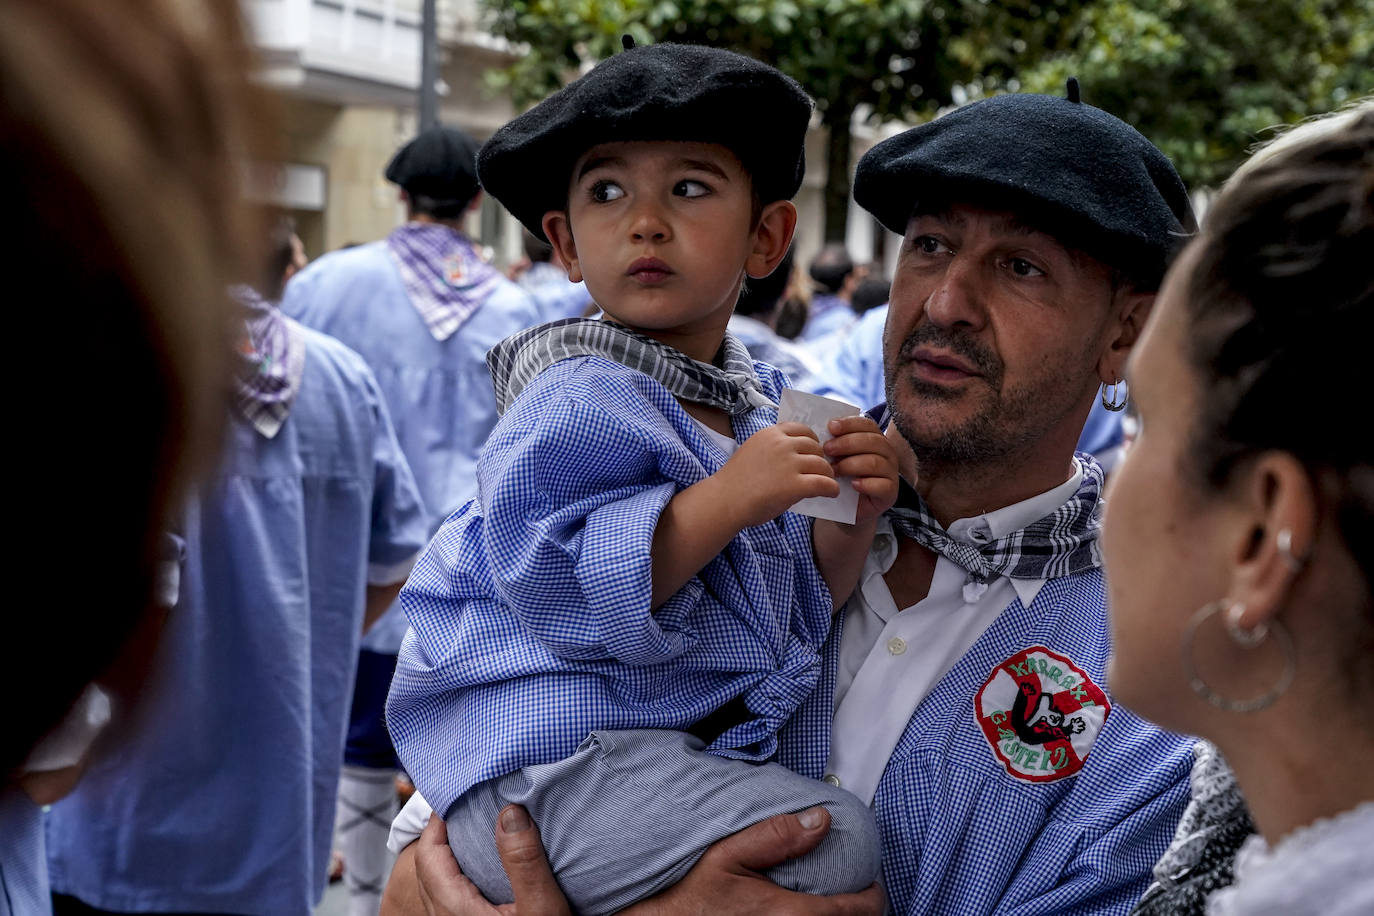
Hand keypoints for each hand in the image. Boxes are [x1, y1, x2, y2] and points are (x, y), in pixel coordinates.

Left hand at [380, 807, 569, 915]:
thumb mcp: (542, 908)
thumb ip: (524, 861)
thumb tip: (509, 811)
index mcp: (455, 909)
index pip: (428, 856)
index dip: (436, 822)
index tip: (455, 794)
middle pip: (429, 869)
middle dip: (443, 836)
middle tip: (466, 808)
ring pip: (439, 886)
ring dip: (452, 857)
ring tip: (478, 833)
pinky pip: (454, 898)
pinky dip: (462, 875)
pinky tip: (490, 870)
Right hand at [623, 807, 883, 915]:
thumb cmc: (689, 898)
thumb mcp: (727, 855)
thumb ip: (776, 836)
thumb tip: (821, 820)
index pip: (857, 910)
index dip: (873, 895)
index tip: (872, 881)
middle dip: (858, 911)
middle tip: (853, 891)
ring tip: (831, 904)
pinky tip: (800, 913)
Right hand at [716, 423, 837, 527]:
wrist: (724, 501)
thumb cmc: (736, 482)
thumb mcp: (753, 451)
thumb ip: (774, 449)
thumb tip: (799, 455)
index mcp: (770, 434)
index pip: (802, 430)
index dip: (812, 442)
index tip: (813, 453)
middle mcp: (782, 444)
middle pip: (815, 447)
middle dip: (820, 459)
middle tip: (822, 471)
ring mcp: (789, 464)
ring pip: (822, 465)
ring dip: (828, 474)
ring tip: (827, 483)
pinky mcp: (794, 485)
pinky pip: (824, 483)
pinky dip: (831, 488)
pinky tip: (831, 493)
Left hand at [823, 416, 899, 523]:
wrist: (845, 509)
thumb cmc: (840, 478)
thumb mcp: (836, 458)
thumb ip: (834, 443)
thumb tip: (822, 429)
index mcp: (875, 439)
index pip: (867, 425)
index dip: (850, 424)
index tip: (830, 427)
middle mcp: (887, 454)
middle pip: (873, 441)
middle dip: (847, 443)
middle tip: (827, 449)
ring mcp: (891, 473)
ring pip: (876, 462)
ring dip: (851, 464)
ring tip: (834, 470)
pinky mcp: (890, 493)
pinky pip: (882, 485)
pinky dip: (866, 484)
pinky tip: (853, 485)